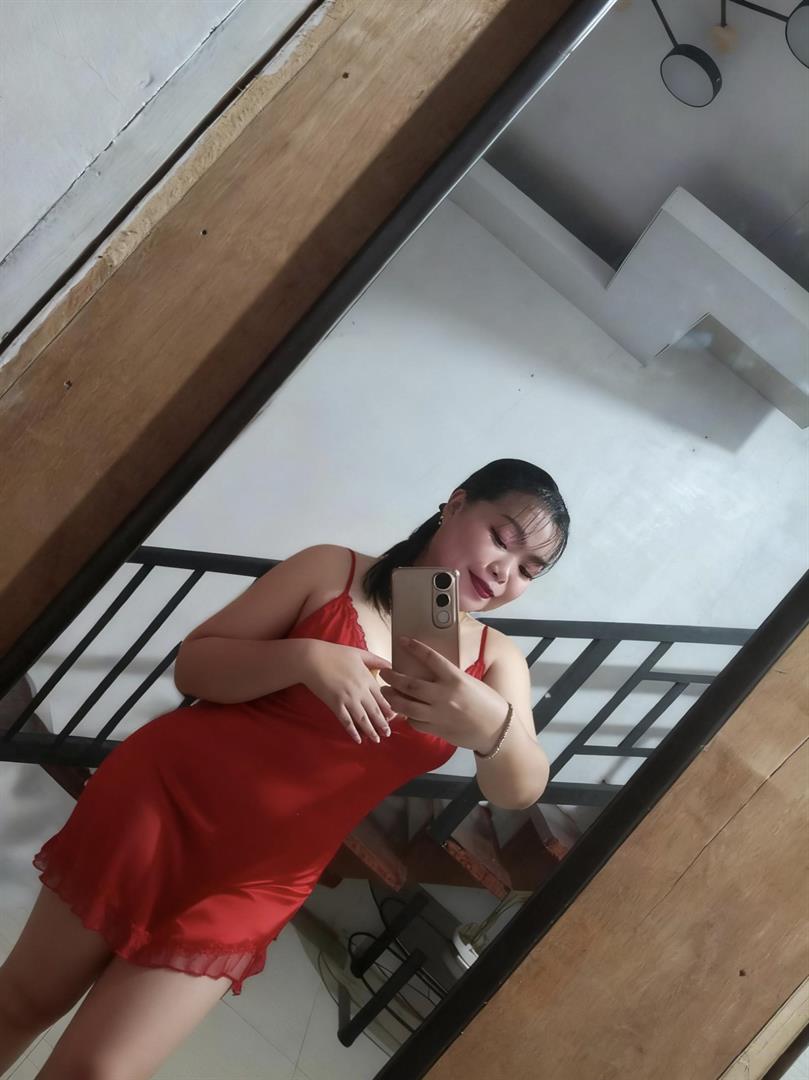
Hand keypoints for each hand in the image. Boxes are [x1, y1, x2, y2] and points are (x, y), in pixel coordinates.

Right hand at [300, 640, 395, 743]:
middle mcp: (360, 690)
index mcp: (367, 678)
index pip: (383, 697)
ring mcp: (347, 699)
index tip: (395, 718)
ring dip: (371, 731)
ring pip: (363, 719)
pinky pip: (346, 721)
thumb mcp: (359, 653)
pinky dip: (353, 732)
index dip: (389, 709)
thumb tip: (392, 666)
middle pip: (375, 711)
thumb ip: (376, 660)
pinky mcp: (335, 704)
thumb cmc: (335, 653)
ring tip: (377, 740)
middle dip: (383, 724)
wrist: (312, 658)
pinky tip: (358, 739)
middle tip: (388, 734)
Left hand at [379, 637, 508, 752]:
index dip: (414, 648)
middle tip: (383, 673)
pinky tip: (404, 711)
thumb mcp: (469, 682)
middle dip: (392, 677)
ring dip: (392, 697)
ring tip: (386, 692)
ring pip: (406, 705)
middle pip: (410, 684)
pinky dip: (407, 715)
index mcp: (455, 678)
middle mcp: (444, 695)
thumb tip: (429, 671)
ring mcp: (438, 714)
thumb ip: (449, 677)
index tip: (403, 641)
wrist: (496, 729)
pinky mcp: (436, 729)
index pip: (430, 658)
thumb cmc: (487, 702)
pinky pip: (414, 722)